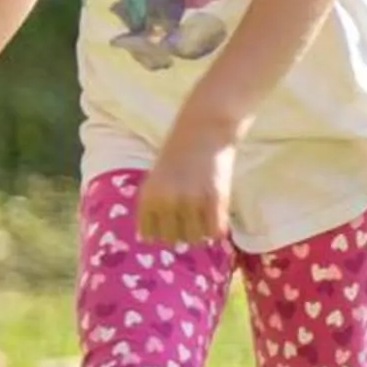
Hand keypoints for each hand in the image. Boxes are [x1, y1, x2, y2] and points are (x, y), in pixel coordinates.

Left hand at [136, 119, 236, 244]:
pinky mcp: (215, 198)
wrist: (204, 127)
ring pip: (195, 238)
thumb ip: (154, 205)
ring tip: (205, 218)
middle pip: (172, 239)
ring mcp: (191, 201)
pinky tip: (217, 217)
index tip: (170, 225)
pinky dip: (217, 229)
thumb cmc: (179, 152)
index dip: (160, 233)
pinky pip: (215, 231)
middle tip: (190, 220)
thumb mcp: (157, 178)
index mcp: (148, 196)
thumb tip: (153, 238)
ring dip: (200, 232)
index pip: (148, 234)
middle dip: (181, 233)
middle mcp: (167, 201)